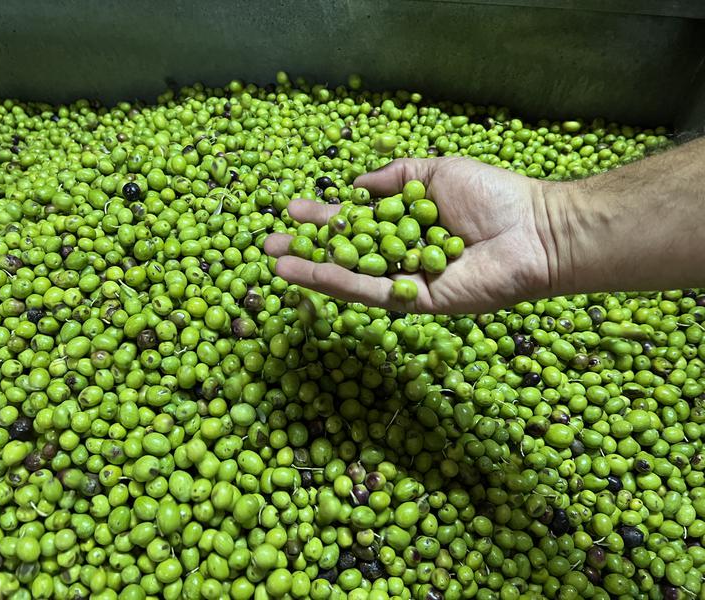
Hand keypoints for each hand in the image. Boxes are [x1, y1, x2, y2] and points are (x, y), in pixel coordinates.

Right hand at [264, 157, 558, 313]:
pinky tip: (304, 275)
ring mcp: (407, 281)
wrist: (532, 229)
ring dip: (309, 271)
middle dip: (307, 250)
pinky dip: (335, 284)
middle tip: (269, 245)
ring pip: (350, 277)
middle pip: (345, 255)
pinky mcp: (415, 302)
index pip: (356, 223)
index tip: (292, 210)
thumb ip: (394, 177)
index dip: (324, 218)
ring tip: (273, 262)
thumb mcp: (434, 171)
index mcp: (407, 225)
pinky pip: (369, 292)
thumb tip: (356, 185)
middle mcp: (402, 255)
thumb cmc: (492, 196)